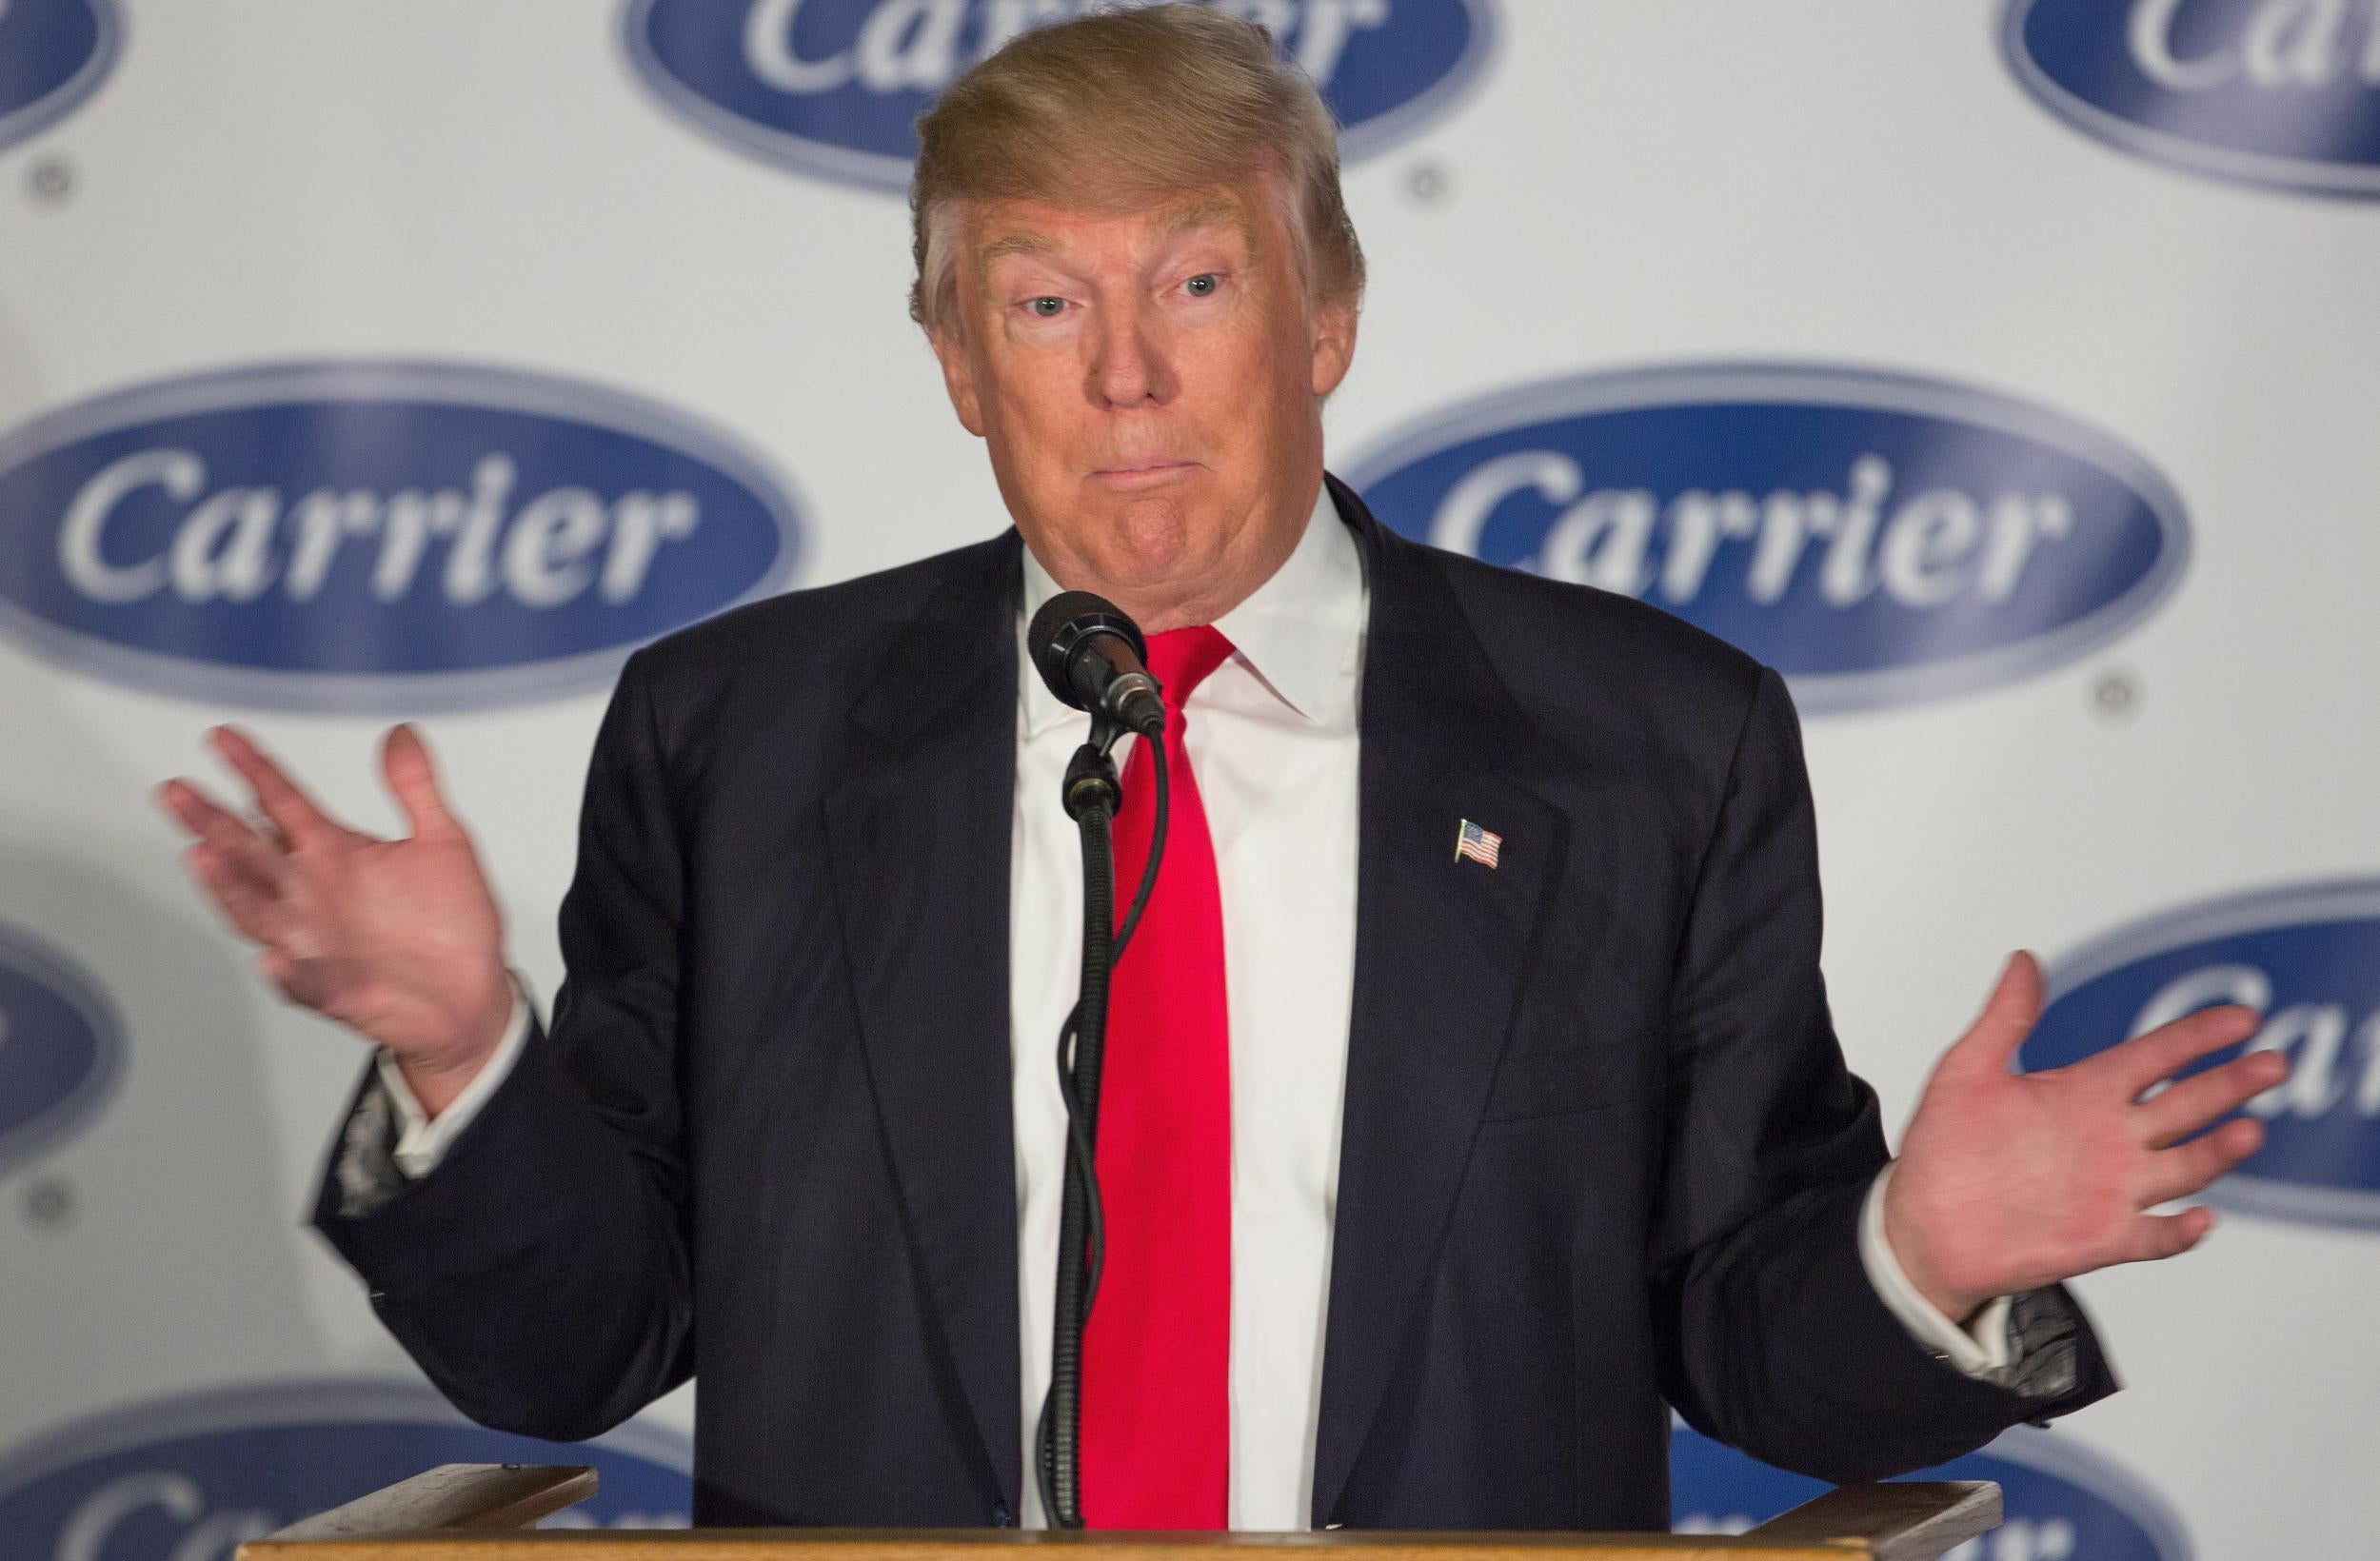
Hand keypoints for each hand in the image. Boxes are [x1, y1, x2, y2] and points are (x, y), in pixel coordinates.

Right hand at [158, 724, 511, 1115]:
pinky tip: (272, 959)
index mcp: (336, 854)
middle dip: (212, 822)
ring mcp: (315, 941)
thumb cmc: (449, 924)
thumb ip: (416, 788)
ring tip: (204, 856)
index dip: (254, 770)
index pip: (284, 803)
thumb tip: (402, 731)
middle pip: (250, 851)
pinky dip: (286, 973)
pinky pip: (303, 982)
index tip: (222, 737)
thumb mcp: (444, 842)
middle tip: (178, 791)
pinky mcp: (333, 989)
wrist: (469, 996)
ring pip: (256, 912)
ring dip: (229, 888)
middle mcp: (313, 893)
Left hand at [1883, 950, 2285, 1322]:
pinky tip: (2200, 1218)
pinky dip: (2179, 1231)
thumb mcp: (1967, 1071)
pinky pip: (2153, 1236)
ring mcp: (2110, 1188)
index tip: (2242, 1019)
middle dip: (2230, 1084)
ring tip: (2247, 1132)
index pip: (2155, 1057)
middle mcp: (2108, 1137)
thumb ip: (2005, 1018)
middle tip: (2273, 1063)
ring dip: (2217, 1153)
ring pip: (2182, 1167)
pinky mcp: (2101, 1237)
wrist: (1923, 1226)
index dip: (2197, 1037)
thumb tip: (2025, 958)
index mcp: (2082, 1092)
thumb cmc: (1944, 1149)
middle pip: (2186, 1105)